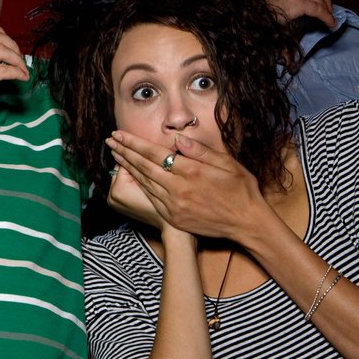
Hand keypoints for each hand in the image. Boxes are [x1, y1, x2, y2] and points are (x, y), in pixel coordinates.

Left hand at [105, 130, 266, 243]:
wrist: (247, 224)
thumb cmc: (241, 190)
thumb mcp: (227, 164)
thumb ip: (200, 150)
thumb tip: (177, 137)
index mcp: (192, 172)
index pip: (155, 153)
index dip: (134, 143)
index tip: (120, 134)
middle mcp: (179, 189)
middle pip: (144, 167)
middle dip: (125, 152)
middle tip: (110, 141)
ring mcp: (175, 206)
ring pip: (145, 183)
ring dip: (128, 168)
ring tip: (116, 155)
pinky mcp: (175, 218)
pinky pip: (152, 199)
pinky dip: (140, 186)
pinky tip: (132, 178)